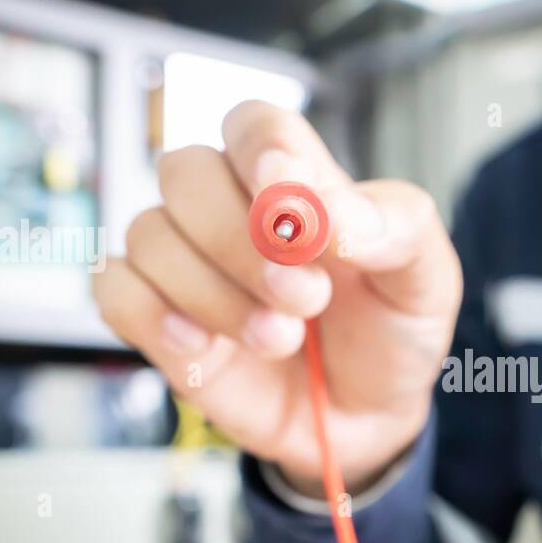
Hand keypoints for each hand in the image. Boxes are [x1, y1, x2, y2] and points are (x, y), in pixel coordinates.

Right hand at [93, 101, 461, 494]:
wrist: (368, 418)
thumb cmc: (392, 331)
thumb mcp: (426, 277)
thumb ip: (391, 227)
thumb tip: (322, 209)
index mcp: (296, 180)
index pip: (253, 124)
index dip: (260, 151)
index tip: (287, 199)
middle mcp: (231, 209)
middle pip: (186, 173)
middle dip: (243, 241)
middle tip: (306, 298)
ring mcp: (188, 263)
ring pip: (150, 235)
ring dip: (216, 294)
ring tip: (279, 339)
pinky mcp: (157, 319)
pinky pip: (115, 290)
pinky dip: (155, 316)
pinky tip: (207, 349)